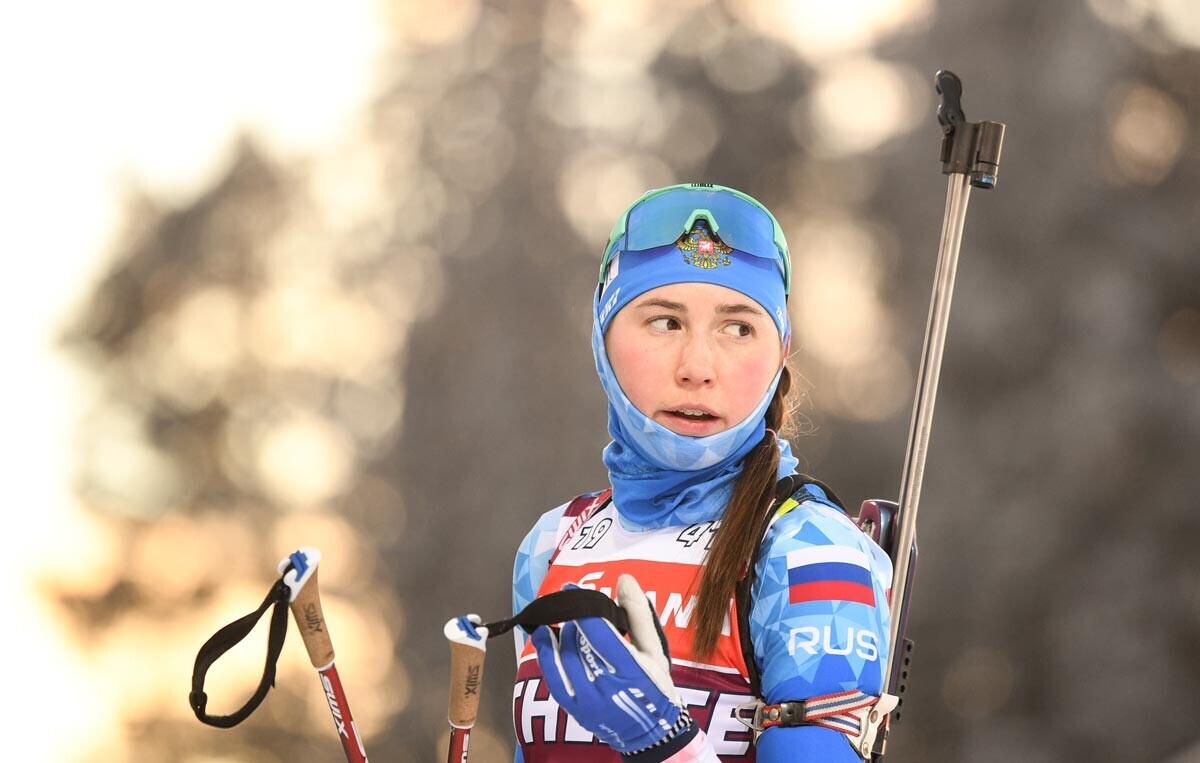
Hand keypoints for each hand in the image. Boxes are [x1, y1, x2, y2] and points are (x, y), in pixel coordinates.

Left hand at [531, 575, 693, 755]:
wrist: (651, 732)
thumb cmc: (655, 686)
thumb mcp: (654, 649)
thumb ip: (638, 614)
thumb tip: (624, 579)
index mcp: (629, 667)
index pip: (596, 628)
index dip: (580, 606)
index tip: (571, 588)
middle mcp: (605, 685)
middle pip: (577, 640)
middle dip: (574, 620)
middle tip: (578, 612)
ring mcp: (587, 699)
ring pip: (563, 655)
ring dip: (562, 634)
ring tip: (568, 625)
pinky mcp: (575, 709)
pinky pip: (553, 677)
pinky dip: (545, 654)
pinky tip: (543, 636)